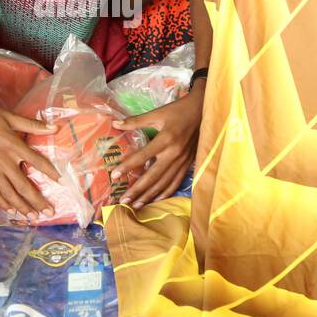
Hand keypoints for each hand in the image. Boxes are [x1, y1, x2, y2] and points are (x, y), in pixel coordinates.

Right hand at [0, 92, 57, 218]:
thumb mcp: (10, 116)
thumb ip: (33, 125)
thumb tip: (55, 128)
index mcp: (13, 145)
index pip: (37, 162)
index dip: (50, 172)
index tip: (60, 181)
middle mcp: (3, 161)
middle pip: (24, 186)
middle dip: (38, 201)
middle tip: (49, 212)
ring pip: (9, 193)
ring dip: (22, 207)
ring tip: (33, 217)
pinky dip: (4, 203)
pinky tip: (12, 210)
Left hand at [110, 86, 202, 206]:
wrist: (202, 111)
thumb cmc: (177, 110)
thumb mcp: (157, 113)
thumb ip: (135, 121)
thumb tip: (115, 124)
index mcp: (165, 139)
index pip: (142, 156)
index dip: (127, 166)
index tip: (114, 175)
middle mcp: (174, 153)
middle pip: (153, 176)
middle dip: (137, 190)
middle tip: (123, 201)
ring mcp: (182, 161)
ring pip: (164, 183)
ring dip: (149, 196)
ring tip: (135, 206)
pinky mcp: (188, 164)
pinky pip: (176, 182)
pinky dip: (165, 193)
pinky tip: (155, 200)